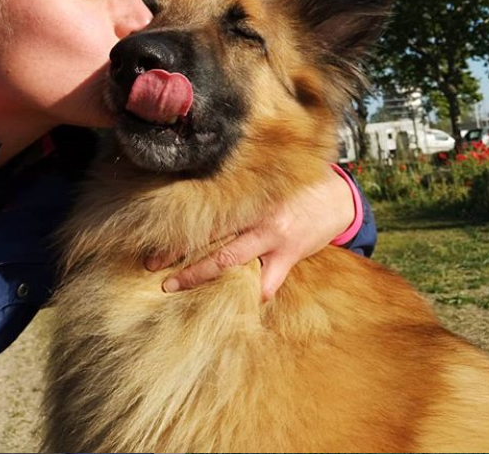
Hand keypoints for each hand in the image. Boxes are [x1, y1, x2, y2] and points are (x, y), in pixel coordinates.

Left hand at [151, 166, 355, 300]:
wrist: (338, 197)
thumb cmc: (293, 188)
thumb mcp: (265, 183)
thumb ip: (238, 191)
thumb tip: (199, 191)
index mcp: (246, 196)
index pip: (204, 213)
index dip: (177, 227)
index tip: (152, 238)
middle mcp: (255, 216)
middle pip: (208, 238)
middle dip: (177, 254)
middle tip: (149, 266)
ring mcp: (273, 238)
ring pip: (230, 262)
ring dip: (200, 276)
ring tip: (174, 288)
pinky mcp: (290, 255)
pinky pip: (268, 283)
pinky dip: (253, 295)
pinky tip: (236, 305)